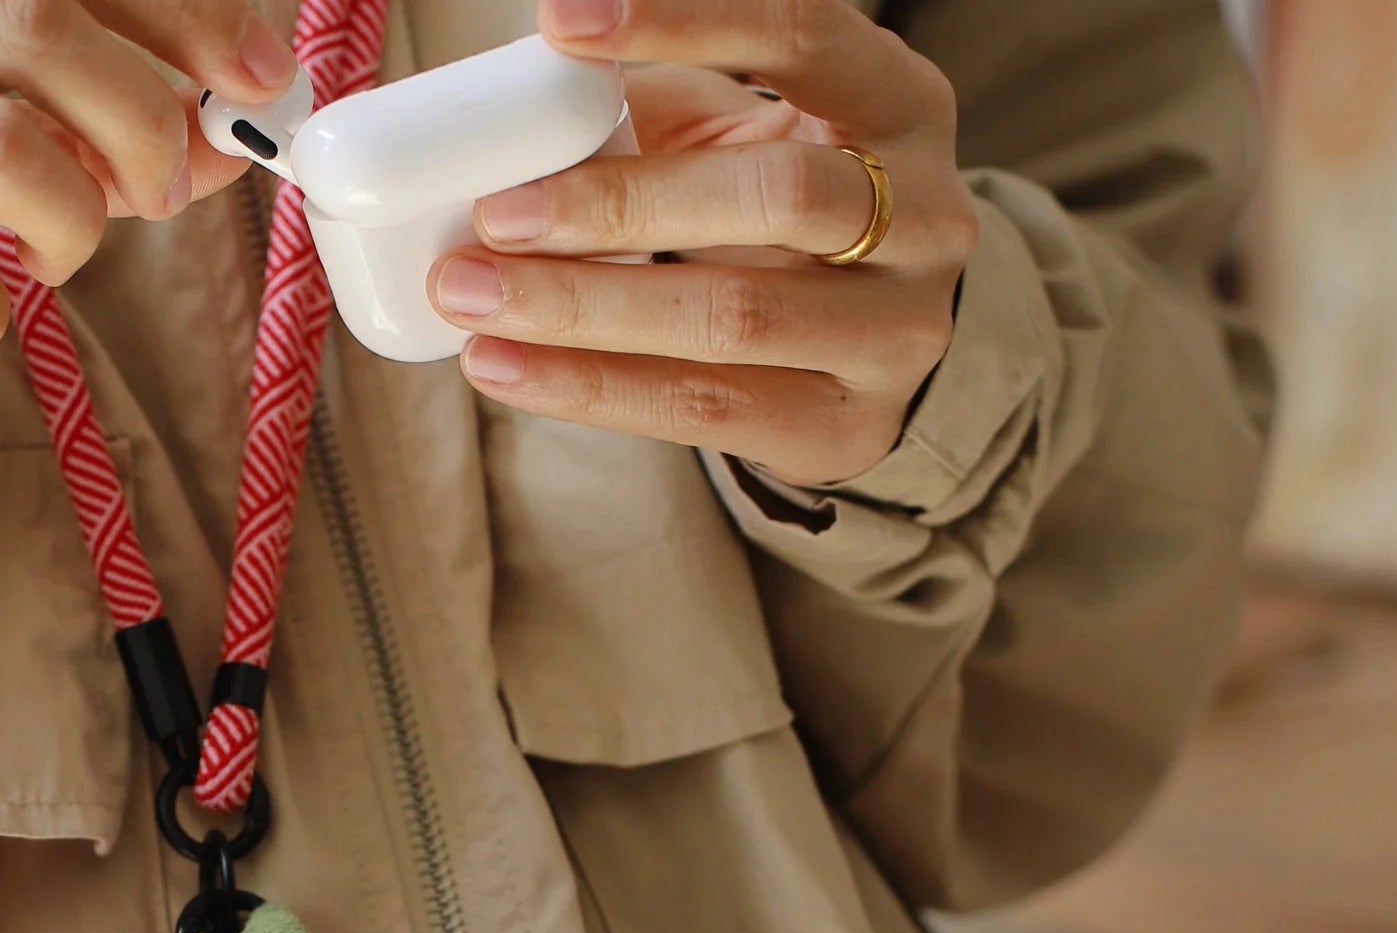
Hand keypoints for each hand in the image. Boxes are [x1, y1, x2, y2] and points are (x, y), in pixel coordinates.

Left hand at [428, 0, 977, 489]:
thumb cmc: (780, 223)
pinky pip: (705, 411)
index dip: (683, 19)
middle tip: (492, 216)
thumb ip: (649, 112)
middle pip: (776, 201)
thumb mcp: (740, 141)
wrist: (869, 355)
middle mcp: (925, 217)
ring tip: (471, 297)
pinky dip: (590, 389)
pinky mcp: (844, 428)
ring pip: (735, 319)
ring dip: (586, 310)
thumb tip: (512, 100)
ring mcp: (896, 333)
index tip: (558, 24)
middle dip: (619, 206)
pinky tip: (504, 366)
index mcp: (901, 103)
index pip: (803, 34)